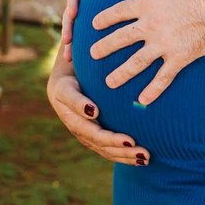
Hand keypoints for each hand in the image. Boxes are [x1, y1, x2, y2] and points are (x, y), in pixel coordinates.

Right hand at [47, 51, 151, 166]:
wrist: (73, 68)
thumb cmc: (82, 52)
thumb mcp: (78, 47)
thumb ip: (77, 46)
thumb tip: (73, 46)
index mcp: (61, 89)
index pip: (69, 99)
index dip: (79, 106)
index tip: (95, 110)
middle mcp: (66, 112)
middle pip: (86, 131)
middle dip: (109, 139)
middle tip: (130, 140)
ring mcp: (77, 126)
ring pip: (97, 145)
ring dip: (120, 153)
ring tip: (143, 154)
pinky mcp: (89, 135)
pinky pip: (105, 149)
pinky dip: (123, 155)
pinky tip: (142, 158)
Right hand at [59, 0, 103, 62]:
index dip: (74, 2)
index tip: (73, 14)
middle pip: (72, 12)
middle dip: (69, 28)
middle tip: (67, 43)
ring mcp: (88, 5)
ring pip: (78, 24)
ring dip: (72, 40)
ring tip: (69, 58)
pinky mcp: (95, 15)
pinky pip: (87, 30)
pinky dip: (83, 42)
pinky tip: (81, 59)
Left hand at [89, 0, 204, 104]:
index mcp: (148, 4)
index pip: (118, 12)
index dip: (104, 18)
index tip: (94, 24)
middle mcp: (151, 25)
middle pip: (121, 39)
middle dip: (104, 47)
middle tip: (92, 55)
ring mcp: (165, 44)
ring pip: (136, 62)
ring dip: (121, 73)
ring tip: (109, 82)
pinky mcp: (180, 57)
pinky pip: (163, 77)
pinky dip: (153, 90)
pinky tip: (142, 100)